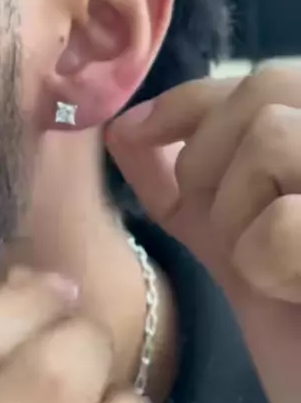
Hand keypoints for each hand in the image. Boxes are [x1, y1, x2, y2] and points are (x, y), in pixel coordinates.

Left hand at [107, 67, 300, 402]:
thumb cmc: (296, 324)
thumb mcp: (230, 239)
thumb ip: (182, 183)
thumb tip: (120, 127)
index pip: (263, 78)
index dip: (190, 97)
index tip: (134, 130)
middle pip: (266, 88)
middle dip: (209, 155)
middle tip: (219, 225)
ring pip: (272, 138)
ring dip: (237, 214)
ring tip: (264, 267)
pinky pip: (284, 219)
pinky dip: (266, 263)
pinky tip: (293, 295)